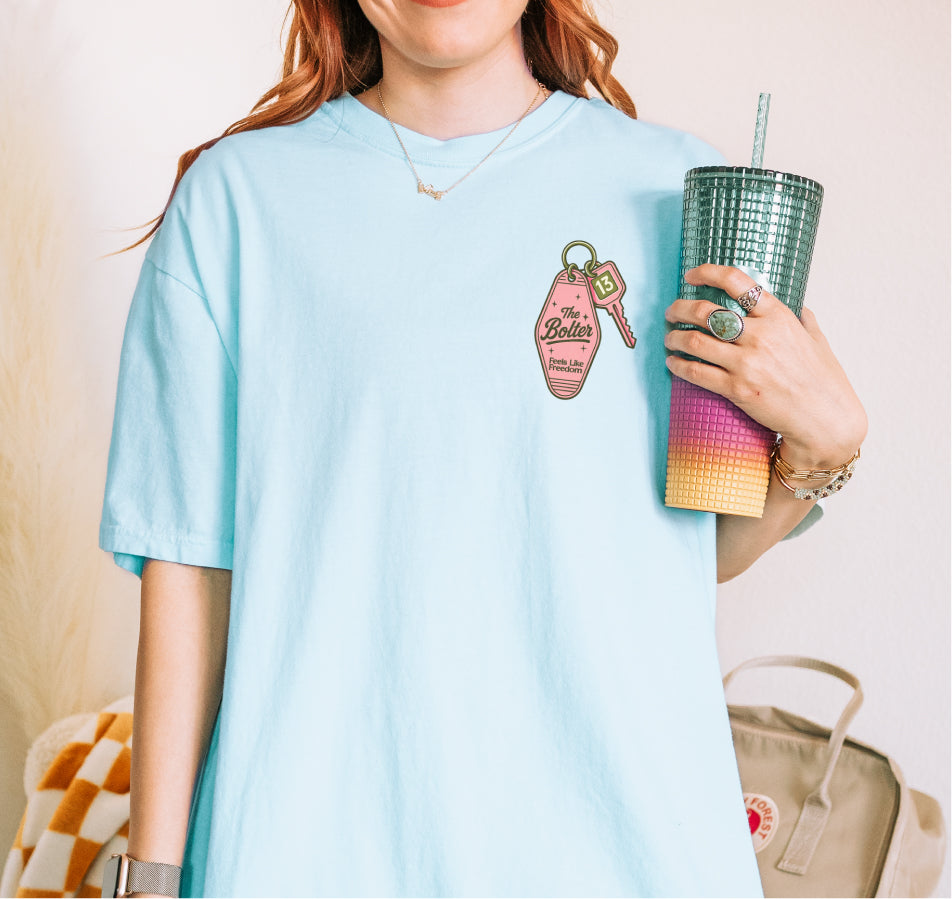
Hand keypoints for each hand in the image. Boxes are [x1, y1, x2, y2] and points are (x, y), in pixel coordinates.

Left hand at [664, 264, 866, 468]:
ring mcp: (746, 363)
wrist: (826, 419)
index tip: (692, 275)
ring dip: (675, 337)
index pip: (736, 281)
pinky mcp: (736, 389)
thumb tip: (798, 307)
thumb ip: (803, 320)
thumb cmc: (824, 380)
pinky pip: (696, 372)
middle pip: (705, 311)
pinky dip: (678, 365)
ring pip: (695, 340)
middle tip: (672, 312)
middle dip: (680, 308)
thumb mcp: (818, 340)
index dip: (707, 272)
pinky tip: (673, 362)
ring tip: (670, 337)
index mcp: (779, 316)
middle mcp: (760, 335)